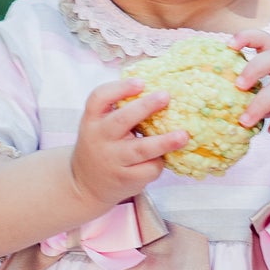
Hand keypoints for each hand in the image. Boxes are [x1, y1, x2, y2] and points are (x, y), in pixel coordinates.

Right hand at [68, 78, 187, 212]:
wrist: (86, 185)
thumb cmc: (103, 146)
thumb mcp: (100, 126)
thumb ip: (120, 111)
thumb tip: (159, 92)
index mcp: (93, 119)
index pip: (99, 98)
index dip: (120, 88)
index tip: (141, 83)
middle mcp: (100, 138)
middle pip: (122, 119)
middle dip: (145, 107)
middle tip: (165, 96)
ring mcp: (113, 160)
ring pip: (141, 149)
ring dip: (164, 142)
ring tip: (183, 135)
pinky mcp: (125, 179)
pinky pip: (149, 168)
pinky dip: (159, 162)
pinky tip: (160, 159)